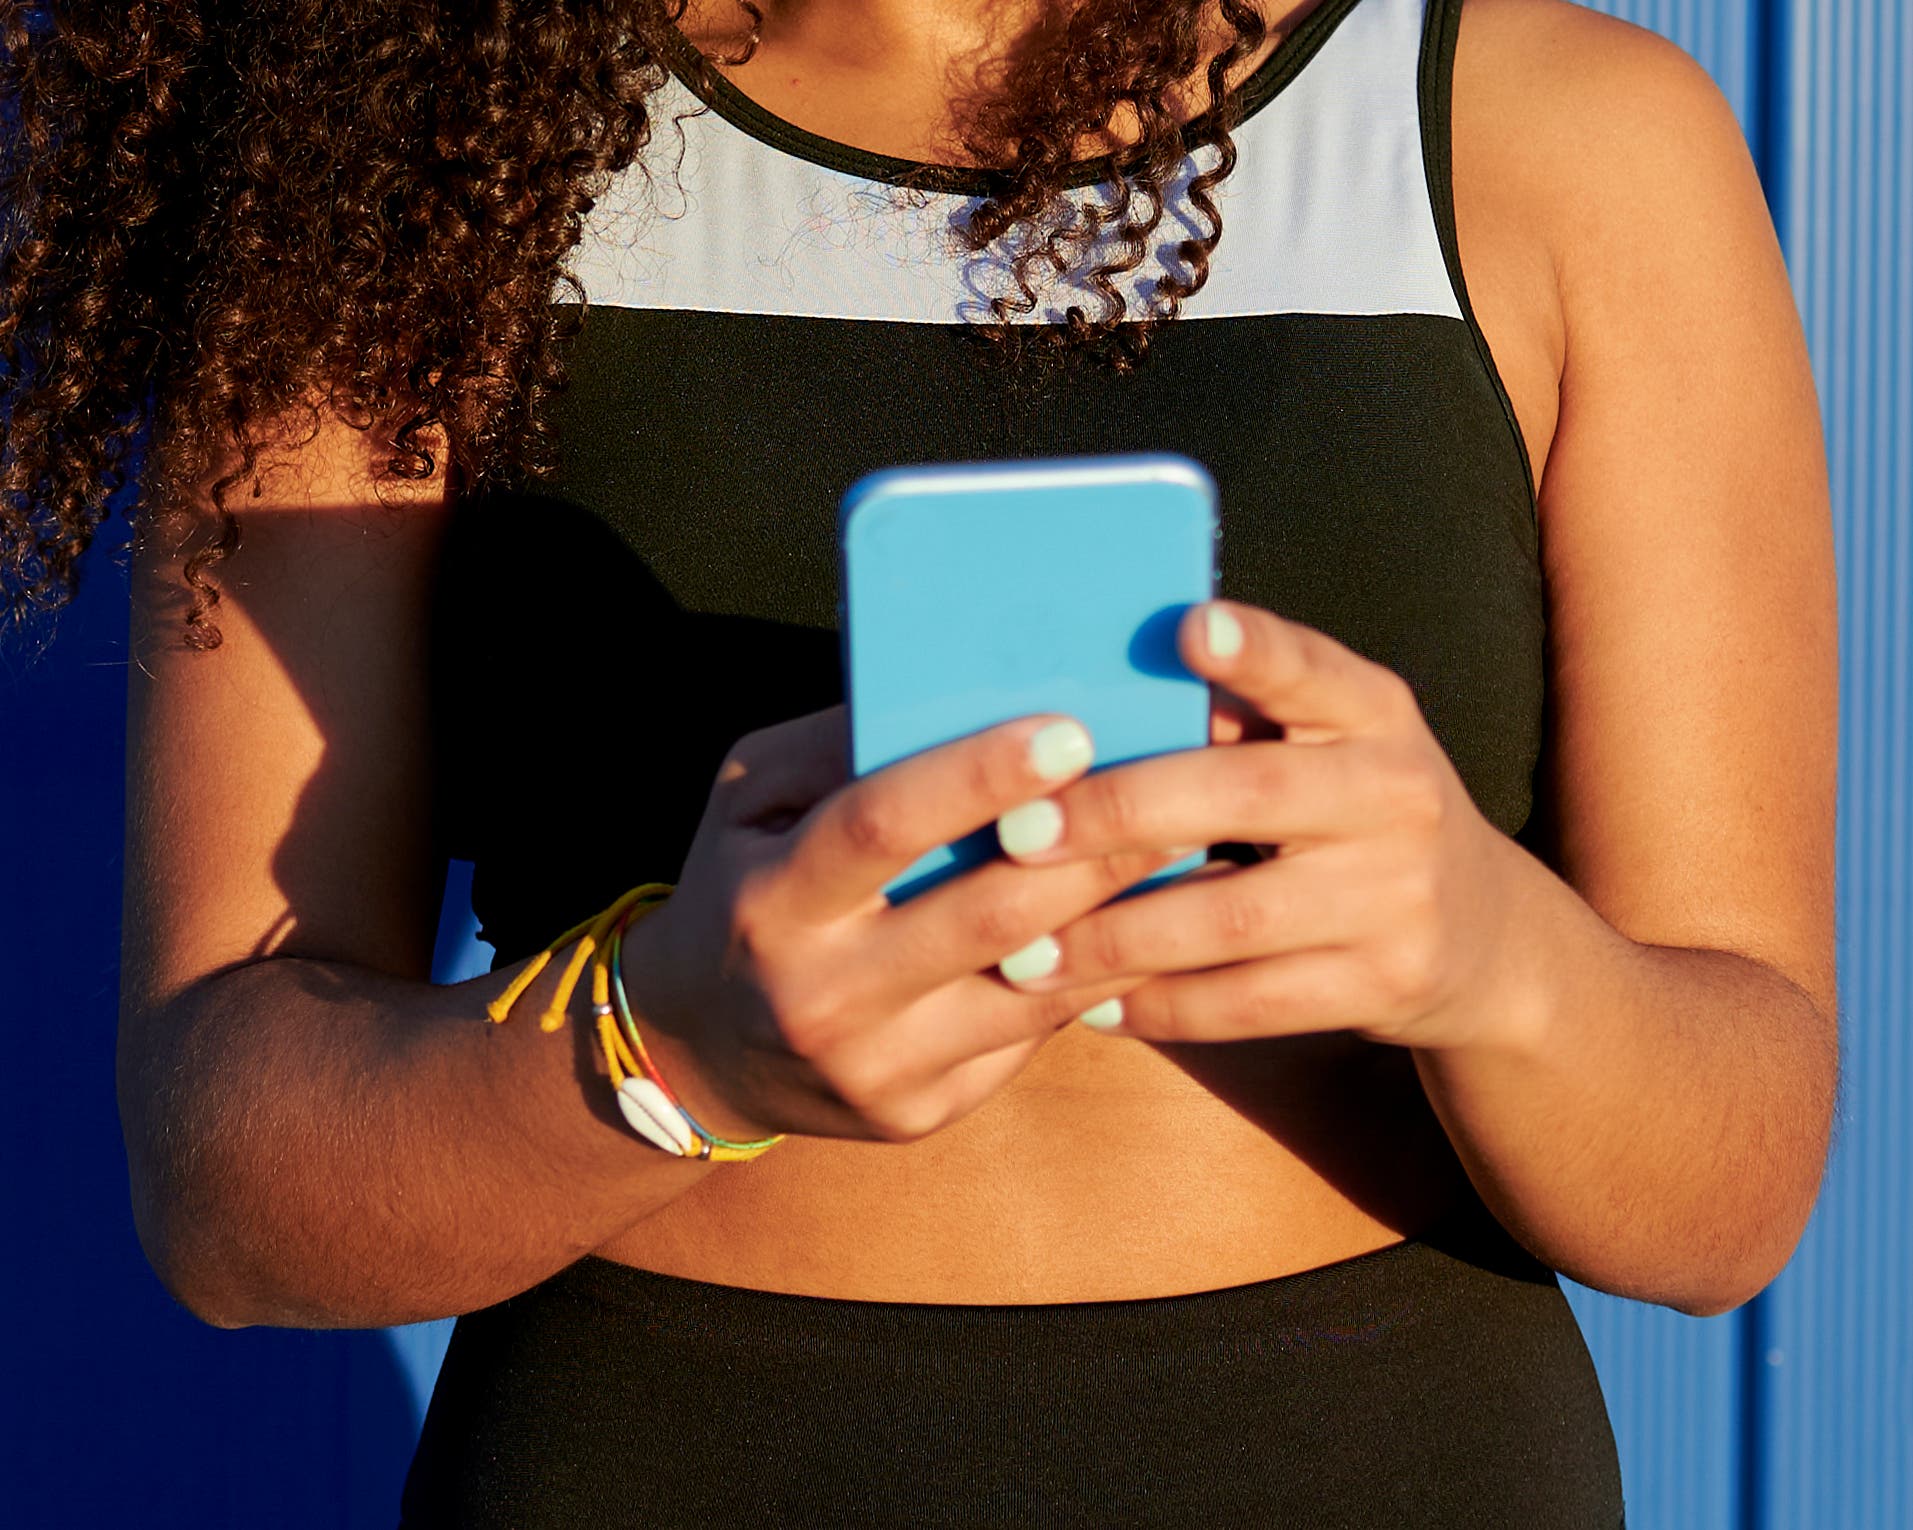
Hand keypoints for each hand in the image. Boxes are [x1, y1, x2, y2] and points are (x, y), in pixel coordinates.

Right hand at [617, 705, 1185, 1142]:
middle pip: (984, 914)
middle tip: (1179, 790)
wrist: (700, 1051)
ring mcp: (877, 1065)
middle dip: (1092, 850)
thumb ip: (837, 746)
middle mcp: (822, 993)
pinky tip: (1152, 930)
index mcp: (774, 900)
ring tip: (1194, 854)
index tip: (1070, 730)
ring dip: (1123, 919)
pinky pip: (1030, 1037)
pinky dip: (1099, 979)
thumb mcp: (751, 802)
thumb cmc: (744, 888)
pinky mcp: (921, 1113)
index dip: (978, 776)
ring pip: (1031, 988)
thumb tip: (956, 690)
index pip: (884, 826)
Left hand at [993, 601, 1533, 1051]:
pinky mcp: (1386, 983)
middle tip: (1017, 834)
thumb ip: (1230, 720)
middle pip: (1247, 795)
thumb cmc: (1351, 815)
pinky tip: (1088, 1007)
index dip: (1254, 650)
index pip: (1311, 670)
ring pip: (1235, 919)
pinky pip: (1252, 1003)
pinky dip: (1162, 1007)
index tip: (1188, 627)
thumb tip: (1079, 705)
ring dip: (1116, 938)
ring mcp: (1398, 895)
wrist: (1485, 939)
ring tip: (1023, 952)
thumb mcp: (1324, 748)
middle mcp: (1398, 792)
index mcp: (1374, 712)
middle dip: (1120, 813)